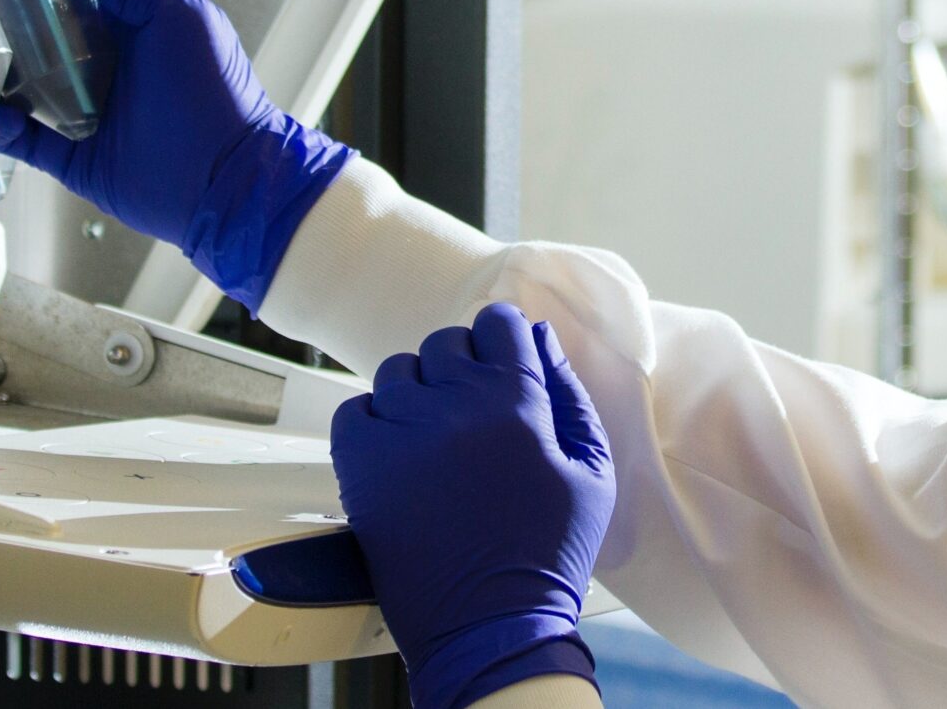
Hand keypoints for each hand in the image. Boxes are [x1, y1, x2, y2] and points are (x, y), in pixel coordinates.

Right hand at [0, 0, 350, 307]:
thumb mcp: (170, 13)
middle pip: (42, 38)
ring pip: (28, 87)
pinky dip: (0, 128)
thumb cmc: (212, 88)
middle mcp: (110, 68)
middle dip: (1, 21)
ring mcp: (92, 114)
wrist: (227, 179)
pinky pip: (27, 142)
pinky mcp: (79, 159)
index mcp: (132, 28)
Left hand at [333, 303, 615, 708]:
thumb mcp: (591, 471)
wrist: (490, 624)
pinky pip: (355, 409)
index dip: (502, 339)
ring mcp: (401, 431)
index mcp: (517, 401)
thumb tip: (541, 339)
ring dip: (418, 393)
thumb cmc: (549, 551)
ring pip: (399, 371)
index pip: (498, 322)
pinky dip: (374, 422)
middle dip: (462, 367)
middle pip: (447, 343)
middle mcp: (454, 405)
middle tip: (473, 414)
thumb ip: (569, 395)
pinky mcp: (360, 463)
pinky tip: (400, 455)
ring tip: (435, 438)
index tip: (501, 363)